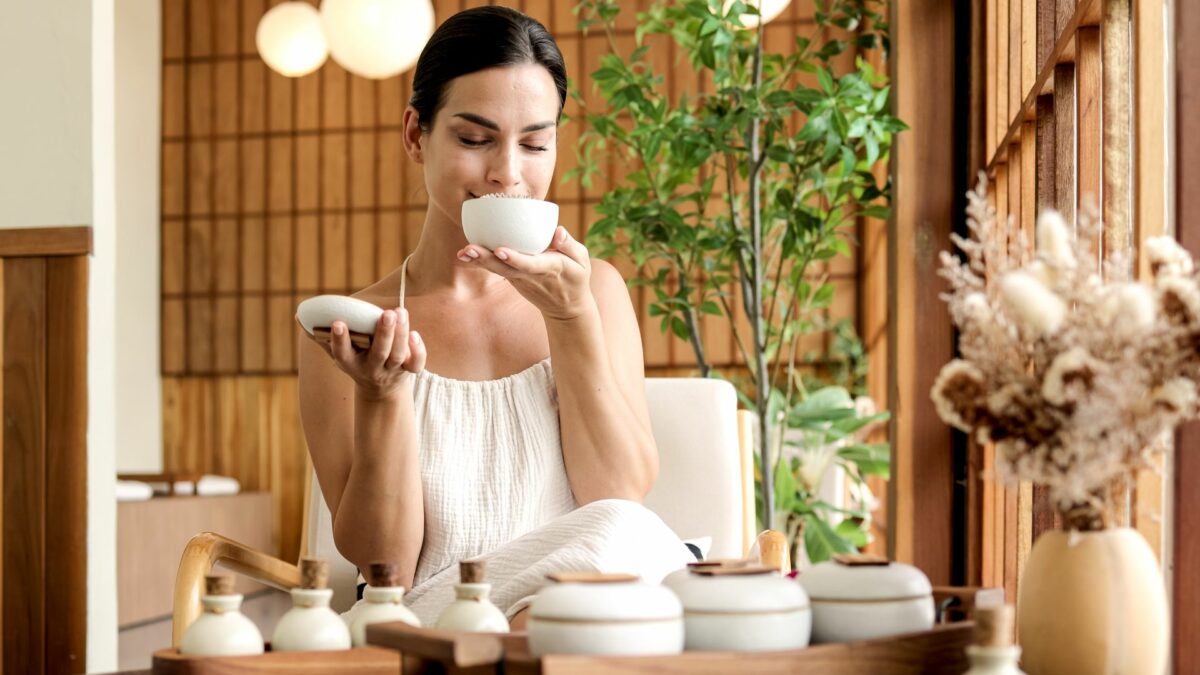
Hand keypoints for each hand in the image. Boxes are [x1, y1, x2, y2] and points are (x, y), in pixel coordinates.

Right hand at [298, 307, 426, 399]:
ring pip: (398, 355)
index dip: (340, 340)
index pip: (343, 353)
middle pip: (379, 353)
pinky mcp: (408, 369)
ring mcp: (391, 370)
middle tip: (387, 313)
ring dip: (401, 334)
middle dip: (384, 334)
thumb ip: (321, 337)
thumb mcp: (337, 354)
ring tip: (400, 312)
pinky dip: (418, 350)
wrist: (380, 389)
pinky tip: (414, 333)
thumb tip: (298, 317)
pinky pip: (416, 364)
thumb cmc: (356, 361)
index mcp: (350, 363)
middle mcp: (371, 368)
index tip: (338, 323)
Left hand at [458, 226, 593, 320]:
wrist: (567, 308)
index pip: (531, 264)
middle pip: (507, 268)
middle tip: (469, 249)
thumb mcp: (583, 262)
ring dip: (480, 261)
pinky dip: (481, 262)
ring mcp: (521, 280)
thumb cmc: (576, 278)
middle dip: (487, 259)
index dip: (515, 258)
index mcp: (551, 268)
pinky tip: (466, 254)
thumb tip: (558, 231)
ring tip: (463, 252)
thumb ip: (570, 245)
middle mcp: (532, 275)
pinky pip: (497, 269)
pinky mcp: (514, 279)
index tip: (500, 250)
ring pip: (498, 269)